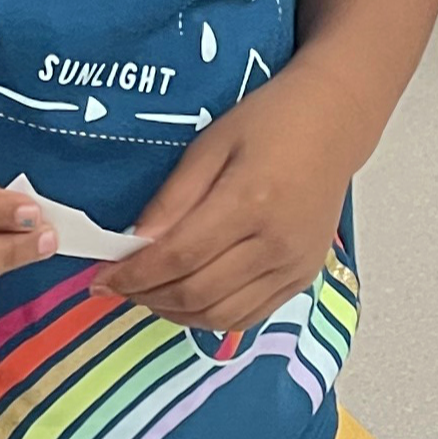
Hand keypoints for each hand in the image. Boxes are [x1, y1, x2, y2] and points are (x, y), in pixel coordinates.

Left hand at [99, 80, 354, 334]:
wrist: (335, 122)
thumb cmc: (271, 121)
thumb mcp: (210, 144)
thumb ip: (172, 199)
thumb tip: (134, 245)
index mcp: (250, 201)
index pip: (178, 257)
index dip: (134, 275)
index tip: (102, 277)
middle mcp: (276, 243)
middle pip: (197, 293)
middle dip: (147, 297)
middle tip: (118, 286)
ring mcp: (294, 265)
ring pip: (221, 316)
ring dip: (175, 313)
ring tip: (149, 294)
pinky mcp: (303, 277)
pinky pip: (249, 316)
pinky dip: (210, 317)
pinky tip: (187, 299)